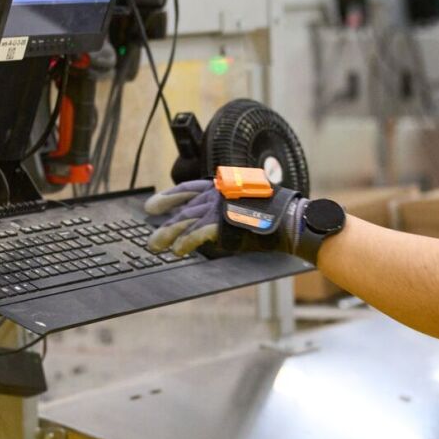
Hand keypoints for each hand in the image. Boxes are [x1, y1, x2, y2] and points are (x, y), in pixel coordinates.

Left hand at [143, 179, 306, 257]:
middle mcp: (218, 194)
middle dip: (164, 219)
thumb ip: (227, 209)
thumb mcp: (246, 204)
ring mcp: (220, 206)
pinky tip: (178, 251)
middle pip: (184, 206)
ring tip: (156, 246)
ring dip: (169, 234)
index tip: (152, 205)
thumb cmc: (273, 215)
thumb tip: (211, 224)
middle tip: (149, 232)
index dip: (169, 196)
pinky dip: (187, 242)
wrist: (290, 220)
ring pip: (187, 219)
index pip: (189, 188)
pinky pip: (199, 233)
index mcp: (223, 187)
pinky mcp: (224, 221)